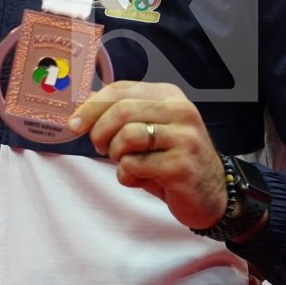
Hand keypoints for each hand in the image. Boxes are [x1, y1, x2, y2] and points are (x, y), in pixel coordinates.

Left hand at [68, 80, 227, 231]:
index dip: (90, 107)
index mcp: (169, 96)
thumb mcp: (149, 130)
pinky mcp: (180, 166)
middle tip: (101, 148)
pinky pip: (134, 165)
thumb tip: (82, 103)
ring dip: (115, 155)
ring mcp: (183, 138)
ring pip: (126, 137)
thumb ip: (122, 114)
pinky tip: (139, 179)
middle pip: (121, 110)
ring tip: (126, 164)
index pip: (120, 90)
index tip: (74, 125)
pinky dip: (126, 176)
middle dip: (99, 132)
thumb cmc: (172, 160)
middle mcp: (180, 111)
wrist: (211, 195)